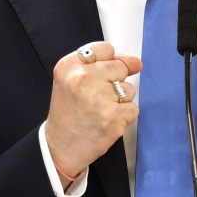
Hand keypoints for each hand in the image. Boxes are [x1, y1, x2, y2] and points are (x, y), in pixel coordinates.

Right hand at [44, 41, 141, 180]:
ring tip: (100, 111)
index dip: (108, 63)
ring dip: (120, 101)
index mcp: (69, 66)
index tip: (100, 76)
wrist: (60, 147)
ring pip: (129, 89)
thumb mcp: (71, 80)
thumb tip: (135, 62)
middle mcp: (82, 78)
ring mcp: (98, 97)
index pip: (106, 49)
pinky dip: (124, 117)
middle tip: (97, 98)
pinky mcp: (112, 116)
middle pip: (120, 67)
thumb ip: (100, 64)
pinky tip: (106, 122)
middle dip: (115, 83)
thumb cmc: (69, 113)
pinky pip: (133, 108)